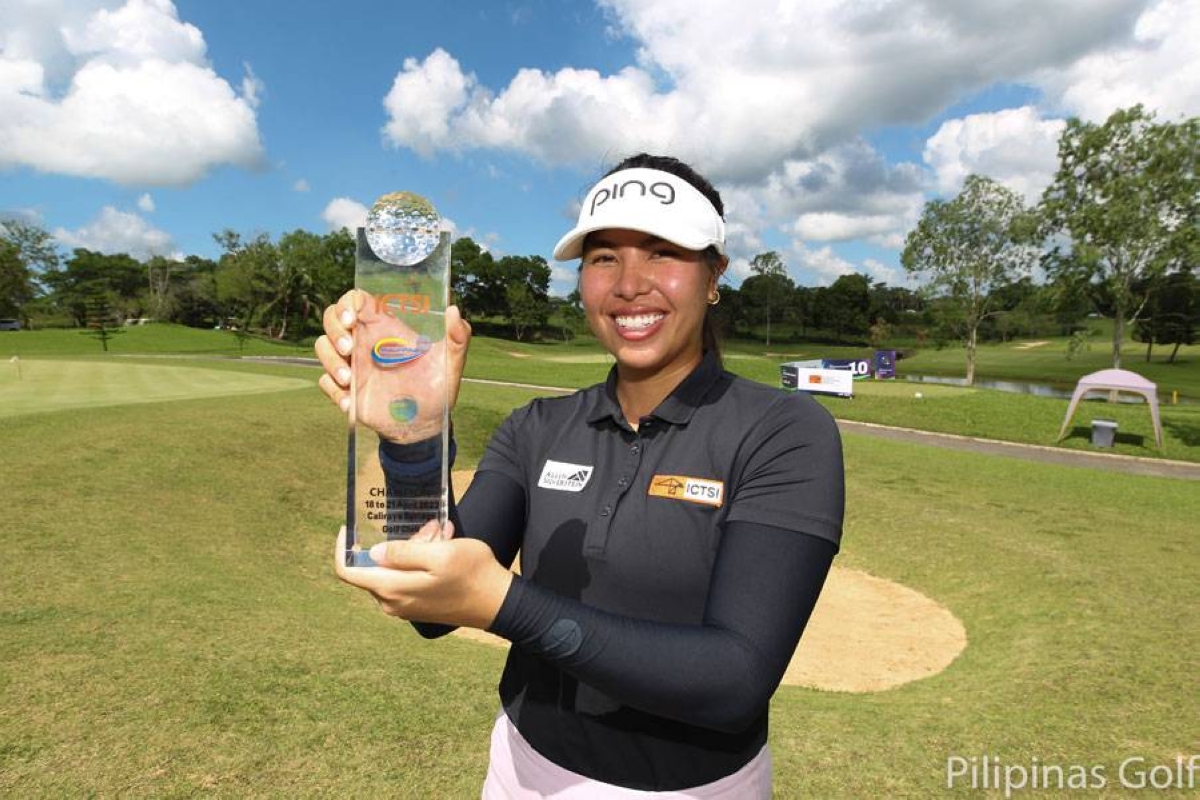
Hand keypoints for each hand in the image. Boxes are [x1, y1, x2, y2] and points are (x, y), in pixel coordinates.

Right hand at [315, 289, 470, 441]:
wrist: (424, 425)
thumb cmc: (437, 387)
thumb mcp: (451, 363)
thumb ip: (457, 337)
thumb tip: (454, 310)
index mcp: (385, 327)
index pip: (355, 300)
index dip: (346, 303)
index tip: (352, 318)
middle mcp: (365, 342)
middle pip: (331, 318)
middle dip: (334, 330)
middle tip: (349, 350)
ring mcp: (353, 365)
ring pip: (322, 347)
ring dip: (331, 362)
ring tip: (350, 381)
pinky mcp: (346, 389)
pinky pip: (325, 383)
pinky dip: (333, 391)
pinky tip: (350, 403)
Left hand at [333, 522, 512, 628]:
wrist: (498, 604)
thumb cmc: (472, 574)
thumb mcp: (441, 554)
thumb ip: (404, 552)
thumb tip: (374, 552)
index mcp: (392, 589)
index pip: (347, 572)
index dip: (343, 548)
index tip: (349, 528)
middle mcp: (391, 602)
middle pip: (374, 567)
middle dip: (391, 542)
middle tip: (424, 528)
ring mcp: (404, 607)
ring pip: (391, 570)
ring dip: (409, 549)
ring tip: (438, 535)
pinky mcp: (417, 606)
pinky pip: (405, 578)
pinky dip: (417, 560)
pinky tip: (441, 549)